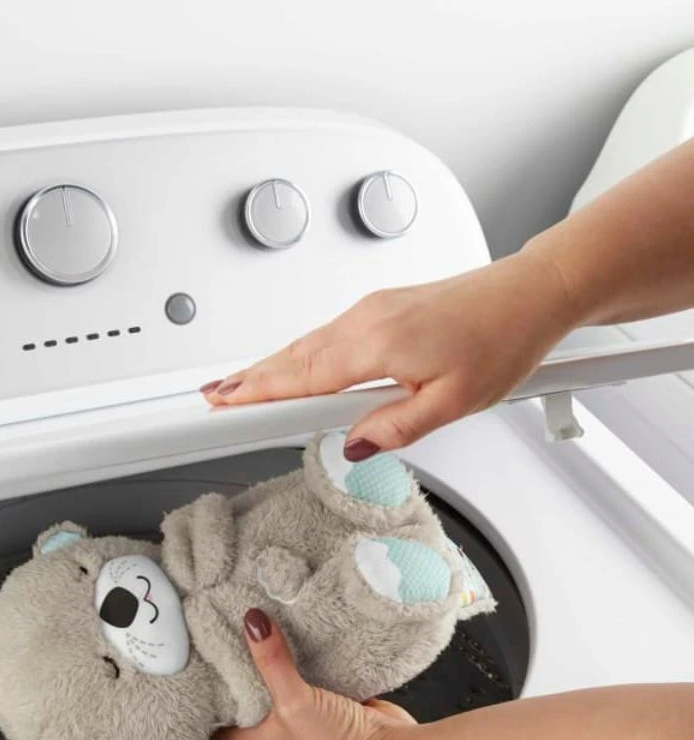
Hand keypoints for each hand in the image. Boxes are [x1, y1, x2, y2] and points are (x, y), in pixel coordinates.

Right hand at [201, 248, 581, 458]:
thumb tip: (351, 445)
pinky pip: (322, 334)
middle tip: (209, 399)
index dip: (255, 394)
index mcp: (377, 345)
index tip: (221, 407)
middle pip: (290, 358)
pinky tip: (288, 364)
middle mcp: (365, 321)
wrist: (531, 293)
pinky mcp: (379, 307)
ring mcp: (369, 309)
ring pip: (304, 344)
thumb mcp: (454, 403)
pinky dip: (294, 352)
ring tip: (236, 387)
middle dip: (247, 379)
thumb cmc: (501, 339)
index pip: (299, 378)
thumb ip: (395, 428)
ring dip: (267, 366)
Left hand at [218, 607, 416, 739]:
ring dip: (271, 656)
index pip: (214, 718)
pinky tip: (295, 631)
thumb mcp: (292, 702)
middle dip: (236, 665)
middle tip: (222, 630)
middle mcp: (274, 729)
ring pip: (277, 679)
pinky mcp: (327, 699)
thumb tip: (252, 623)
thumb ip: (271, 662)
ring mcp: (301, 714)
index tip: (194, 660)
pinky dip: (302, 654)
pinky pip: (308, 672)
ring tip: (254, 623)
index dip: (203, 693)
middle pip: (245, 692)